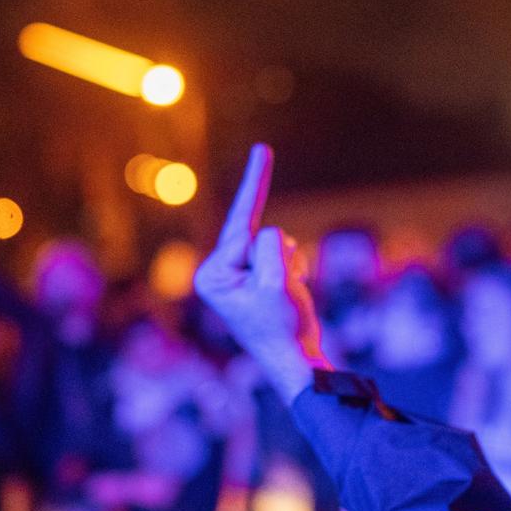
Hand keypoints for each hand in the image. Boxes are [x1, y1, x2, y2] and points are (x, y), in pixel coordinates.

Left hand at [194, 145, 322, 400]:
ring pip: (272, 243)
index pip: (244, 232)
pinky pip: (279, 253)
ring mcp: (235, 275)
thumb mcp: (279, 285)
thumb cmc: (284, 327)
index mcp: (213, 274)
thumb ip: (272, 250)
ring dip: (288, 264)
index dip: (260, 198)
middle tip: (285, 271)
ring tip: (285, 299)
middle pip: (256, 235)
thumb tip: (271, 234)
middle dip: (279, 258)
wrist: (297, 361)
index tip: (263, 150)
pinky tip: (290, 295)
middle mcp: (218, 272)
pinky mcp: (254, 277)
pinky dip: (292, 268)